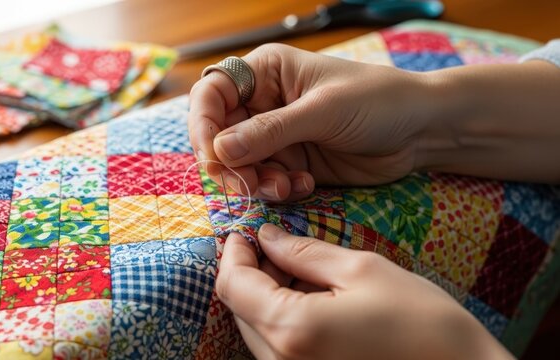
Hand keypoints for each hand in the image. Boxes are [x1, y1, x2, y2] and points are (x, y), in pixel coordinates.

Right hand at [188, 44, 434, 200]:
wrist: (421, 130)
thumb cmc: (378, 101)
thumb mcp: (322, 111)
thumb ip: (270, 131)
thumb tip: (219, 150)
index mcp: (266, 73)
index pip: (212, 94)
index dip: (203, 125)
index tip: (214, 156)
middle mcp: (264, 104)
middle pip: (220, 135)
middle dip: (231, 163)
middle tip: (249, 185)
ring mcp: (277, 136)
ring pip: (241, 165)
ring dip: (256, 181)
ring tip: (286, 186)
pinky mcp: (292, 163)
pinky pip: (266, 182)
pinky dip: (278, 190)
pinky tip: (304, 185)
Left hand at [216, 224, 512, 359]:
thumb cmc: (422, 321)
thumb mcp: (361, 270)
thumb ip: (304, 252)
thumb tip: (267, 237)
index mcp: (292, 329)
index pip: (234, 286)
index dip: (234, 254)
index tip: (245, 232)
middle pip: (239, 309)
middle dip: (248, 272)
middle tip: (274, 245)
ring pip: (255, 329)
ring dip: (263, 296)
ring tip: (296, 269)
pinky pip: (276, 347)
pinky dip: (280, 318)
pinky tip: (309, 299)